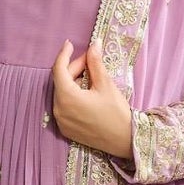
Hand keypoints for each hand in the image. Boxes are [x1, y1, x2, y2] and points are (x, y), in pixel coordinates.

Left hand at [50, 38, 133, 161]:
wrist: (124, 140)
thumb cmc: (116, 112)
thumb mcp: (105, 84)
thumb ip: (95, 63)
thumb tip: (93, 44)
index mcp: (67, 97)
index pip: (58, 69)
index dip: (64, 54)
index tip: (69, 44)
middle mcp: (58, 110)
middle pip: (61, 81)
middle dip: (74, 68)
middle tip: (89, 60)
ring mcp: (60, 121)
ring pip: (62, 94)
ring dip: (73, 82)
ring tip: (91, 77)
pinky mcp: (65, 129)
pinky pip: (64, 107)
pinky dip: (72, 96)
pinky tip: (86, 93)